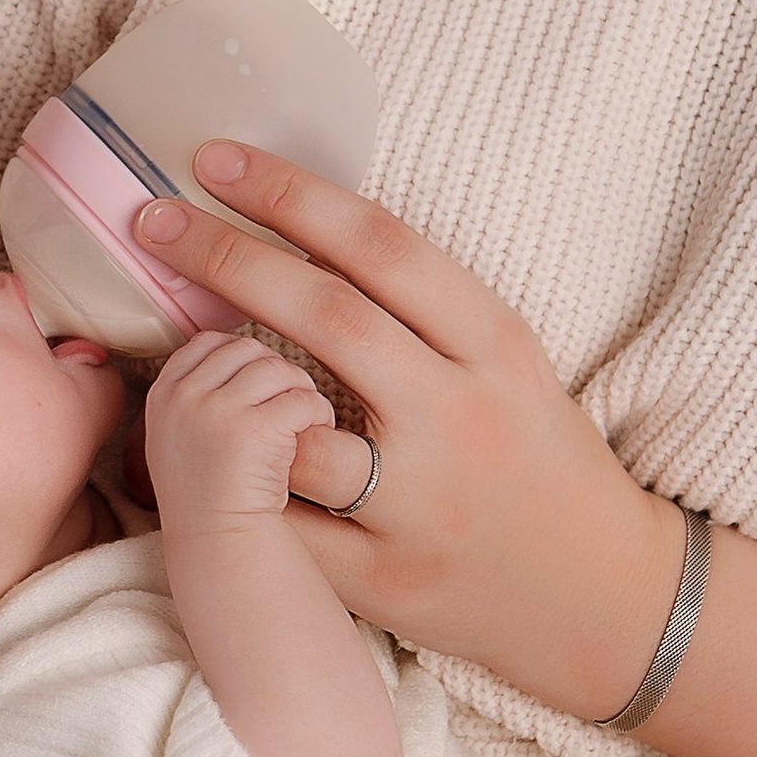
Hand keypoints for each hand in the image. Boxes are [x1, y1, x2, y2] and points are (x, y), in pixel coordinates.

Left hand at [136, 146, 756, 756]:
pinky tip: (176, 455)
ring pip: (293, 434)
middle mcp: (458, 417)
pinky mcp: (384, 584)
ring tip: (163, 348)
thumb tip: (293, 222)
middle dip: (227, 258)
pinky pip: (280, 533)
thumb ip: (416, 305)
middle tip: (150, 220)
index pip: (382, 245)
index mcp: (493, 345)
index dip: (290, 192)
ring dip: (216, 386)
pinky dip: (227, 493)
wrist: (606, 600)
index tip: (212, 156)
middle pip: (328, 319)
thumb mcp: (505, 359)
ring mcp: (419, 507)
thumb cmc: (537, 456)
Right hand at [144, 329, 336, 528]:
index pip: (209, 342)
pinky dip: (319, 414)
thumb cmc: (210, 493)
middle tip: (290, 406)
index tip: (260, 388)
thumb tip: (244, 348)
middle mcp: (184, 396)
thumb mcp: (180, 434)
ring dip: (303, 391)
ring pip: (279, 369)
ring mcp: (215, 411)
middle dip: (278, 373)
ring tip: (306, 422)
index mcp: (164, 393)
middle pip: (248, 349)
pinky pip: (302, 399)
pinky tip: (317, 435)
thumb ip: (196, 390)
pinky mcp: (253, 430)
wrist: (219, 545)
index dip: (244, 358)